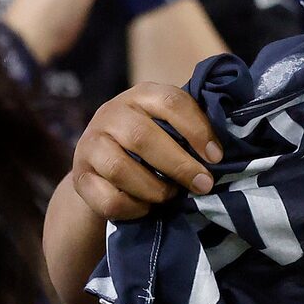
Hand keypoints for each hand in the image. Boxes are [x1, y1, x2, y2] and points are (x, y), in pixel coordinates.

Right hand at [68, 83, 219, 225]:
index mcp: (140, 95)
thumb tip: (224, 153)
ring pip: (119, 168)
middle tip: (203, 185)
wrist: (103, 167)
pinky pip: (108, 198)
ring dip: (154, 188)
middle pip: (142, 137)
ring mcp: (89, 145)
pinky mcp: (79, 178)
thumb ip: (191, 129)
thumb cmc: (153, 145)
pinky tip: (146, 207)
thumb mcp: (170, 127)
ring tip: (170, 196)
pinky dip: (134, 208)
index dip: (197, 129)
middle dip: (179, 165)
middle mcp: (110, 114)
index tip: (216, 157)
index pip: (170, 101)